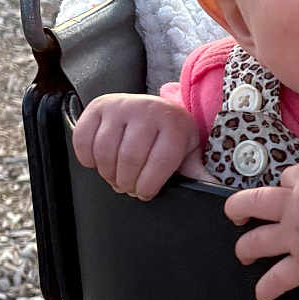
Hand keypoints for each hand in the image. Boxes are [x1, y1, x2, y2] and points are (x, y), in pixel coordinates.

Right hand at [70, 94, 203, 198]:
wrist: (154, 109)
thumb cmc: (171, 137)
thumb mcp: (188, 153)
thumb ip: (198, 173)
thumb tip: (215, 190)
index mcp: (173, 123)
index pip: (159, 163)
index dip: (149, 186)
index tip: (145, 193)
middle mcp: (147, 109)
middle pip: (130, 159)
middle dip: (127, 183)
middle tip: (129, 187)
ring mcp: (120, 106)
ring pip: (106, 152)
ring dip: (108, 173)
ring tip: (117, 176)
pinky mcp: (98, 107)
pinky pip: (83, 139)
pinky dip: (88, 158)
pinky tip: (100, 161)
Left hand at [224, 163, 298, 299]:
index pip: (289, 175)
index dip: (289, 179)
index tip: (291, 185)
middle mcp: (295, 209)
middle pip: (253, 201)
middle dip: (238, 206)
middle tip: (236, 213)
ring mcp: (296, 239)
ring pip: (255, 241)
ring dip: (244, 248)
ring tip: (243, 253)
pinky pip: (277, 279)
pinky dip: (267, 289)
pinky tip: (261, 294)